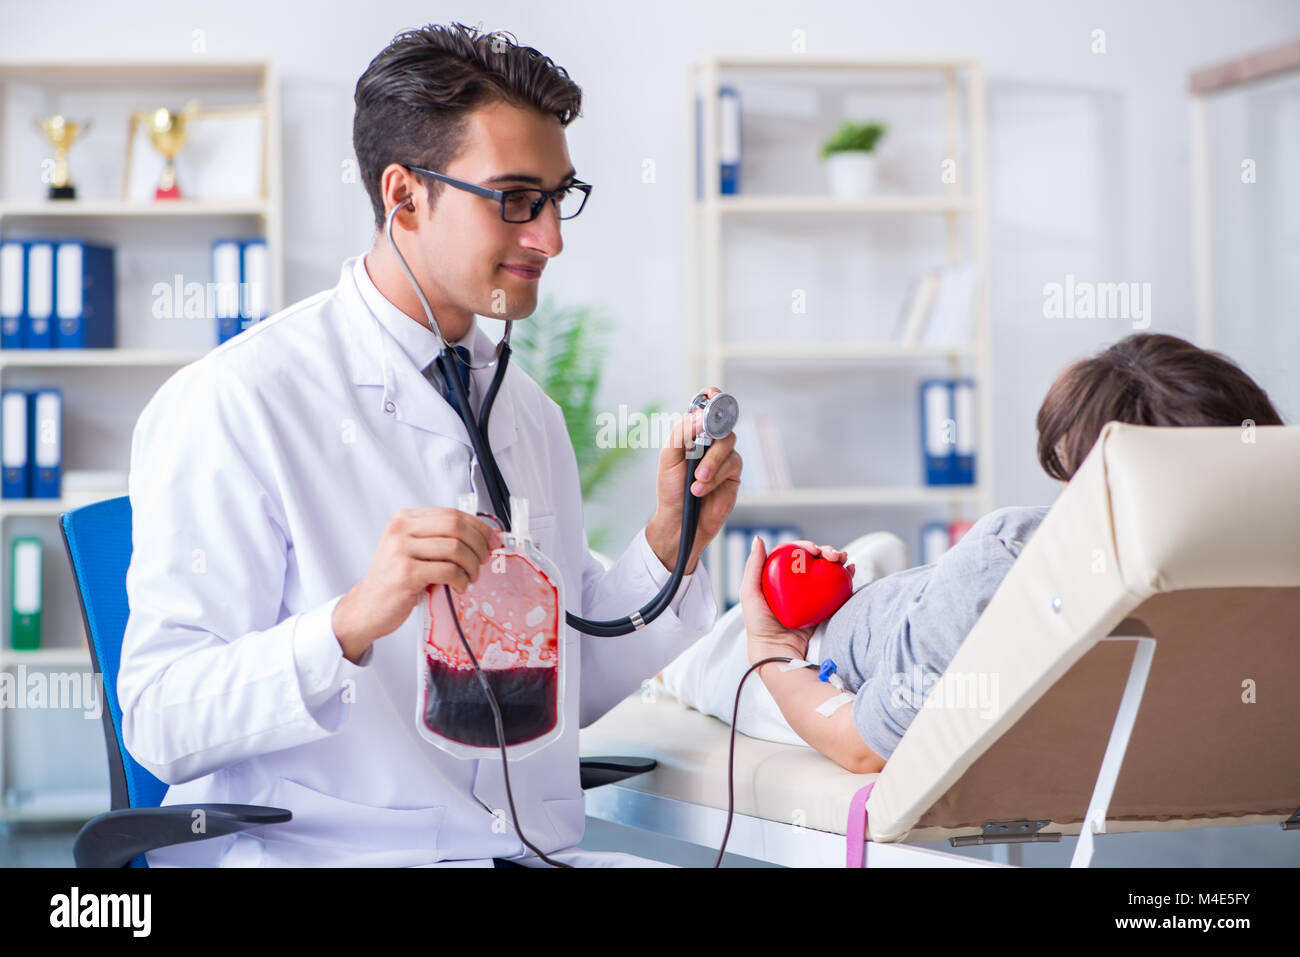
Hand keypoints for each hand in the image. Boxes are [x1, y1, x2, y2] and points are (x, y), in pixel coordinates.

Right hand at [331, 508, 501, 662]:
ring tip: (470, 577)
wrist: (366, 607)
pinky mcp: (406, 573)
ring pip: (455, 548)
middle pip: (456, 527)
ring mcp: (401, 550)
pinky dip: (461, 579)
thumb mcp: (412, 551)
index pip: (451, 514)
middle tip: (485, 559)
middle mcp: (400, 530)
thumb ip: (439, 539)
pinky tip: (459, 586)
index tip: (492, 540)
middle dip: (478, 544)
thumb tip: (483, 538)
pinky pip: (448, 570)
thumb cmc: (394, 580)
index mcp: (404, 519)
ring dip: (471, 565)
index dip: (478, 527)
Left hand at [646, 386, 741, 573]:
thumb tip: (700, 415)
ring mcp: (723, 458)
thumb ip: (682, 434)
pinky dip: (714, 477)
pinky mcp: (732, 475)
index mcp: (694, 434)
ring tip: (696, 480)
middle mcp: (711, 443)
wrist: (679, 520)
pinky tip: (700, 489)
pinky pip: (732, 466)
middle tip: (703, 442)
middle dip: (712, 435)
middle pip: (722, 424)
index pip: (707, 409)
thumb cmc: (671, 490)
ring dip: (711, 463)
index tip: (713, 394)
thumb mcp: (669, 459)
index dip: (713, 398)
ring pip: (728, 445)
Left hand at [740, 536, 853, 667]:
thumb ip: (753, 567)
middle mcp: (795, 581)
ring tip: (845, 560)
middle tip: (834, 555)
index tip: (813, 549)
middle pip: (813, 559)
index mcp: (779, 574)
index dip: (805, 545)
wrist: (776, 651)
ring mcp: (810, 593)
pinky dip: (845, 576)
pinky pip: (835, 588)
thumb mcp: (750, 593)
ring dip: (838, 560)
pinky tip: (851, 570)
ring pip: (826, 570)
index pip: (794, 553)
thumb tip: (759, 539)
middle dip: (827, 551)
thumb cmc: (758, 624)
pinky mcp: (822, 605)